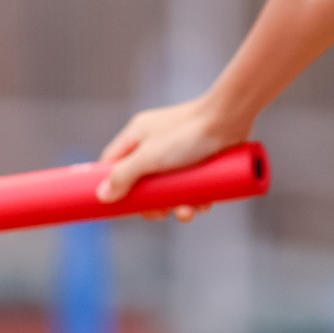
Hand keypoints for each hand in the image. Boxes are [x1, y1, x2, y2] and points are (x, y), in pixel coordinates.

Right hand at [95, 97, 246, 218]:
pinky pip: (195, 186)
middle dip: (153, 203)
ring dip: (178, 205)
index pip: (114, 163)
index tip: (117, 208)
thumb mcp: (149, 157)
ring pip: (172, 188)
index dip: (112, 185)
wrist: (231, 118)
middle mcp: (158, 143)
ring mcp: (182, 152)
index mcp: (138, 135)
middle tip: (161, 214)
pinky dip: (198, 198)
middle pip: (144, 181)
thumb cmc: (187, 133)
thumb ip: (124, 176)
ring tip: (188, 212)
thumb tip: (103, 196)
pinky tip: (204, 205)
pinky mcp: (204, 160)